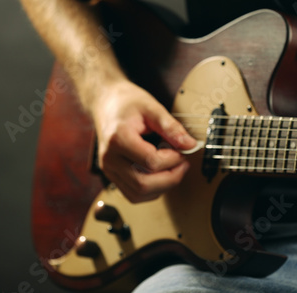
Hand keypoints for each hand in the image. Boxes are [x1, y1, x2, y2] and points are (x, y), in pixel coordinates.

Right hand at [92, 80, 196, 202]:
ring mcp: (109, 169)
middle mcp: (109, 158)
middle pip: (143, 184)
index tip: (182, 149)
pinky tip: (161, 175)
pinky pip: (133, 194)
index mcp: (118, 139)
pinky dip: (152, 190)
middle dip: (170, 177)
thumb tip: (190, 145)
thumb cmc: (127, 103)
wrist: (106, 103)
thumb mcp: (152, 108)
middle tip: (183, 163)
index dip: (172, 159)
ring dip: (162, 187)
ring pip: (138, 194)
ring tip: (174, 169)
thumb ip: (171, 127)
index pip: (150, 162)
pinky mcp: (112, 175)